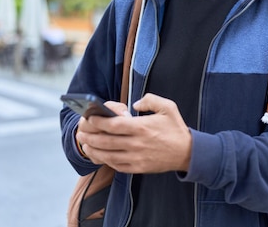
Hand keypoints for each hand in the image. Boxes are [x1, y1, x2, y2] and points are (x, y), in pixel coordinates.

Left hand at [75, 94, 191, 173]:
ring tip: (84, 144)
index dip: (98, 122)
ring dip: (94, 150)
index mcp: (142, 127)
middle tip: (79, 132)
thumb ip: (150, 99)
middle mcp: (137, 144)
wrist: (188, 153)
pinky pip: (117, 165)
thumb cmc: (176, 128)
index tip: (89, 117)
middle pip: (106, 141)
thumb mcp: (168, 107)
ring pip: (108, 155)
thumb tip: (135, 104)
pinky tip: (98, 155)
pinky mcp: (138, 168)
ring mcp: (137, 158)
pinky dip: (105, 161)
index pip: (113, 125)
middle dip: (90, 136)